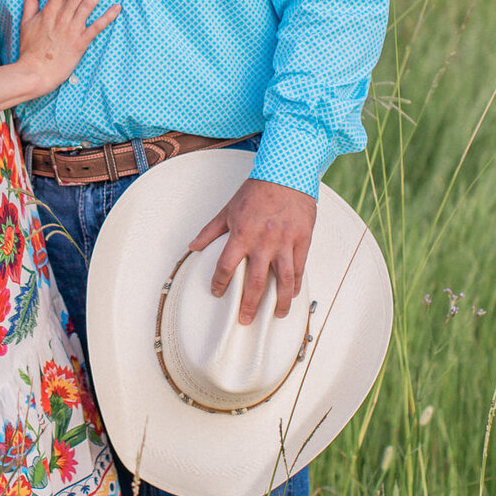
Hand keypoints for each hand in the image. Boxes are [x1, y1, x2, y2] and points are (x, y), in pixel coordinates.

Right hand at [16, 0, 119, 95]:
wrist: (34, 72)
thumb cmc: (30, 48)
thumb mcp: (26, 20)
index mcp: (49, 9)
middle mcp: (62, 15)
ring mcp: (72, 29)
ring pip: (89, 3)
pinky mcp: (81, 43)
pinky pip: (96, 27)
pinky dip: (107, 17)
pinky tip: (118, 7)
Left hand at [188, 178, 316, 322]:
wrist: (286, 175)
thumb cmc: (256, 191)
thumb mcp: (228, 209)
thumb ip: (210, 231)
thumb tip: (192, 246)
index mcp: (242, 234)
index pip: (227, 266)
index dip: (220, 283)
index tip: (217, 292)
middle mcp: (264, 242)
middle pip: (255, 282)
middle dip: (249, 305)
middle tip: (245, 320)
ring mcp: (285, 242)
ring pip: (283, 280)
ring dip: (279, 302)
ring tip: (277, 315)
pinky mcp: (302, 240)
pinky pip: (300, 268)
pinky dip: (296, 284)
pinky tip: (292, 295)